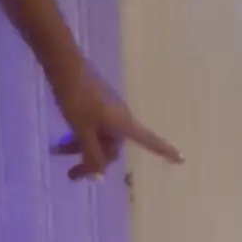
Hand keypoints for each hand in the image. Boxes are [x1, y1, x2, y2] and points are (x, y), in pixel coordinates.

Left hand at [49, 58, 182, 181]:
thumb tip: (100, 177)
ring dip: (82, 149)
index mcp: (124, 124)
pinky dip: (81, 136)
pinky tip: (62, 141)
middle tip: (71, 174)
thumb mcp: (82, 130)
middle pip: (113, 148)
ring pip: (99, 138)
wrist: (64, 65)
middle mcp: (121, 118)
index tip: (183, 159)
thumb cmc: (77, 98)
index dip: (166, 151)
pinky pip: (93, 127)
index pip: (150, 141)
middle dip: (94, 160)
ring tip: (58, 153)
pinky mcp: (97, 104)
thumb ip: (92, 154)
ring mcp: (109, 110)